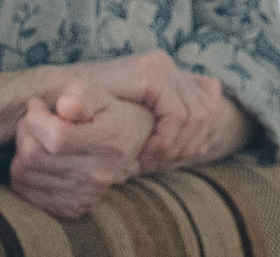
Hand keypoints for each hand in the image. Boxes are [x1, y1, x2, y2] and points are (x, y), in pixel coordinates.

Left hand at [6, 84, 154, 219]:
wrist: (131, 147)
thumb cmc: (108, 114)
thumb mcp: (100, 95)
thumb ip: (81, 96)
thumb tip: (63, 106)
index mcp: (108, 142)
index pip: (56, 136)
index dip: (36, 119)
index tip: (37, 106)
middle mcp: (97, 175)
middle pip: (33, 157)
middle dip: (25, 133)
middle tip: (33, 121)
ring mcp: (83, 197)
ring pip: (23, 174)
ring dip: (21, 152)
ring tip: (37, 139)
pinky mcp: (68, 210)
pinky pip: (24, 191)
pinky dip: (23, 173)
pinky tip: (39, 160)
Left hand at [71, 50, 227, 169]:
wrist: (95, 84)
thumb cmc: (87, 94)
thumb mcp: (81, 99)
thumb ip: (78, 104)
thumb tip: (67, 108)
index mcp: (151, 70)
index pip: (177, 113)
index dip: (164, 142)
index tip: (144, 161)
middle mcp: (172, 67)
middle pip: (196, 115)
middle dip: (176, 146)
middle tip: (151, 165)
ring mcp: (186, 74)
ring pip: (206, 115)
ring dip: (187, 144)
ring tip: (159, 161)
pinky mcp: (197, 84)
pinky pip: (211, 112)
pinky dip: (198, 136)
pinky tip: (175, 152)